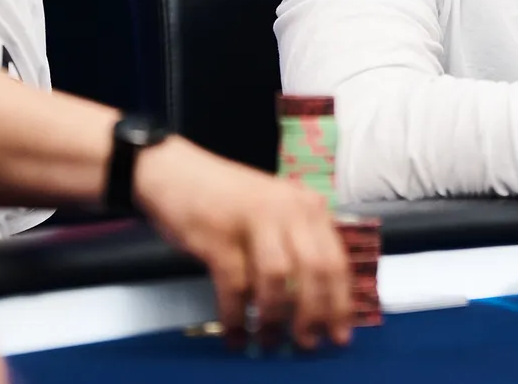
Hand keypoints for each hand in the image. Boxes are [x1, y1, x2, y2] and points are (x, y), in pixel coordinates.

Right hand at [133, 138, 352, 349]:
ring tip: (268, 342)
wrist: (177, 173)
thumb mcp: (277, 213)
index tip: (340, 334)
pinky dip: (236, 316)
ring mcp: (254, 221)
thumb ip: (299, 245)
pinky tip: (235, 334)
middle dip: (314, 314)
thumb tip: (317, 302)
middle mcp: (289, 211)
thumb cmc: (230, 200)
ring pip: (278, 279)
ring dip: (274, 318)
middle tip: (308, 343)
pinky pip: (235, 285)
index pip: (336, 260)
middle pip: (315, 270)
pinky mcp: (220, 237)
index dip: (340, 302)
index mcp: (309, 207)